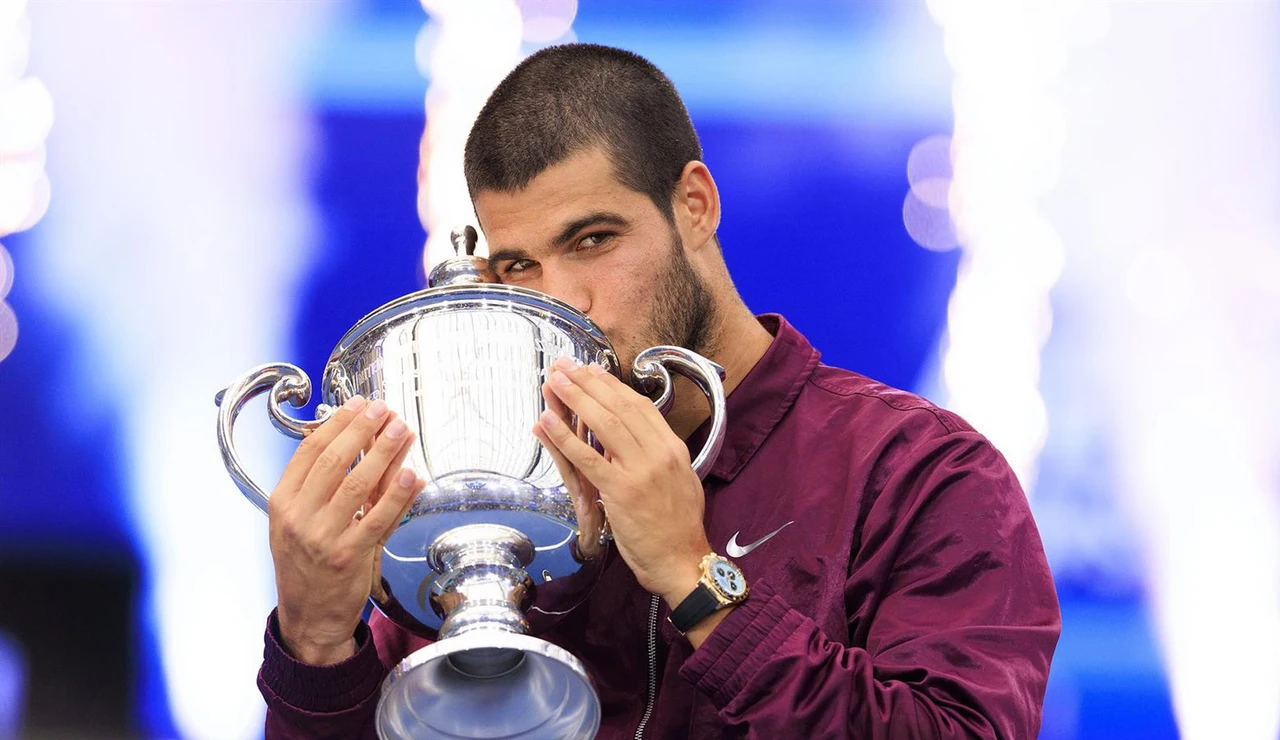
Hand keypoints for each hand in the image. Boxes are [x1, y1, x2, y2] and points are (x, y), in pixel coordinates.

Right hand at [268, 396, 424, 664]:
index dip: (337, 424)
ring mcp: (323, 537)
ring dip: (383, 453)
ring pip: (357, 485)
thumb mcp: (300, 521)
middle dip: (362, 430)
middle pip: (333, 461)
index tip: (359, 405)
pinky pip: (378, 518)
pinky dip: (397, 494)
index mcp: (282, 503)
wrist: (309, 617)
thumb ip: (322, 486)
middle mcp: (299, 517)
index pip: (309, 452)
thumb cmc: (308, 565)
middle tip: (384, 410)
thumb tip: (352, 441)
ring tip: (401, 431)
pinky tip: (410, 474)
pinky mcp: (350, 556)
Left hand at [533, 357, 709, 604]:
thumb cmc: (679, 528)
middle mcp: (659, 453)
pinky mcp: (620, 491)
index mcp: (673, 449)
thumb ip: (660, 457)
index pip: (640, 406)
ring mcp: (640, 471)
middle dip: (588, 382)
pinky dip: (565, 436)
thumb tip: (639, 439)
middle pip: (619, 407)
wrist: (682, 562)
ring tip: (554, 380)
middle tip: (565, 365)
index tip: (592, 370)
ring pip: (603, 424)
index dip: (612, 386)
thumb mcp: (680, 481)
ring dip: (575, 398)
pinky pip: (587, 458)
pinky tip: (548, 420)